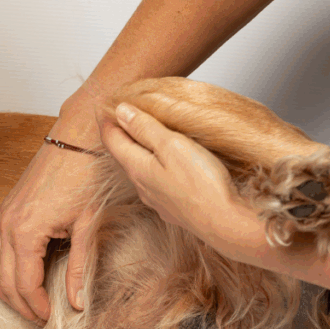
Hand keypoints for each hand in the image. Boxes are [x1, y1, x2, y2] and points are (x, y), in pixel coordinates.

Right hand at [0, 117, 100, 322]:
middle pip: (3, 279)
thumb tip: (77, 303)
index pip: (24, 284)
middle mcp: (7, 225)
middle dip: (19, 303)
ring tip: (22, 301)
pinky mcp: (4, 206)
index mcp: (27, 232)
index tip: (49, 318)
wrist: (77, 138)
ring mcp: (2, 214)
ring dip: (2, 286)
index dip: (36, 306)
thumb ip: (79, 268)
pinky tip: (6, 270)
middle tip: (37, 317)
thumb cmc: (86, 176)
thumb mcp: (88, 226)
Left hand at [101, 102, 246, 243]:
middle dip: (120, 133)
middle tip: (121, 115)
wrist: (224, 223)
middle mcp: (141, 185)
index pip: (112, 140)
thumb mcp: (171, 145)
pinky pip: (154, 181)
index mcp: (137, 167)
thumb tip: (121, 111)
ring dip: (137, 149)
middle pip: (123, 154)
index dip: (106, 120)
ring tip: (141, 134)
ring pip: (139, 168)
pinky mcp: (171, 206)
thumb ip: (145, 128)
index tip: (105, 105)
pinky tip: (164, 162)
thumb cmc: (202, 184)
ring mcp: (156, 198)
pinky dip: (153, 164)